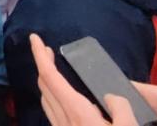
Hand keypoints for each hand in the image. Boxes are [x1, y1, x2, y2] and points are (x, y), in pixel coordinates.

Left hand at [30, 34, 156, 125]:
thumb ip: (122, 108)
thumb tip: (112, 97)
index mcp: (77, 112)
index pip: (50, 77)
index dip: (39, 55)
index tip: (34, 38)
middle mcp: (65, 121)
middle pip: (44, 86)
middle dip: (42, 64)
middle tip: (46, 49)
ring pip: (46, 100)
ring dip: (46, 80)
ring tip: (52, 68)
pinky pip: (53, 114)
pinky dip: (52, 97)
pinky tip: (62, 98)